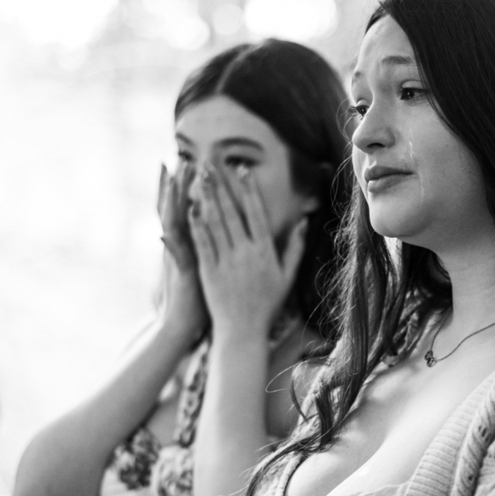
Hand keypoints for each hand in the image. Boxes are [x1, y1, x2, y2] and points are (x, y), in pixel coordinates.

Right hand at [157, 163, 208, 340]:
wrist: (184, 323)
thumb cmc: (201, 296)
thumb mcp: (208, 264)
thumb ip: (214, 245)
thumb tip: (225, 230)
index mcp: (192, 241)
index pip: (192, 206)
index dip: (193, 186)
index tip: (197, 163)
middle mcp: (181, 244)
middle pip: (179, 208)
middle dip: (179, 184)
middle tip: (181, 159)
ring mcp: (178, 256)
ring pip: (173, 224)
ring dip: (171, 202)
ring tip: (171, 180)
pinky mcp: (181, 271)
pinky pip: (174, 254)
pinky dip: (170, 241)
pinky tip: (165, 228)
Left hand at [187, 164, 306, 341]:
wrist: (242, 332)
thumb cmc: (267, 305)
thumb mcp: (287, 277)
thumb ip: (295, 248)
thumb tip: (303, 221)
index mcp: (265, 252)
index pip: (256, 213)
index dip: (248, 190)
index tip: (242, 170)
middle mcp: (245, 253)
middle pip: (232, 212)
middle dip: (221, 186)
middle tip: (212, 164)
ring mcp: (226, 262)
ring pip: (215, 223)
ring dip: (207, 197)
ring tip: (200, 177)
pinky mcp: (209, 271)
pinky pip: (202, 242)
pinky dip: (196, 223)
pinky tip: (191, 207)